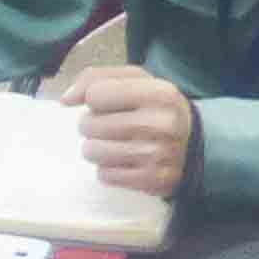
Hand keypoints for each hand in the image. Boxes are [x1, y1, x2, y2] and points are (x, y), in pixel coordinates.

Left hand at [59, 64, 196, 195]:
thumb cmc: (155, 107)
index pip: (95, 94)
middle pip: (89, 124)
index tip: (109, 104)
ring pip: (92, 151)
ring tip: (115, 143)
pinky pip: (104, 175)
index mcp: (159, 93)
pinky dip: (108, 168)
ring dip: (96, 147)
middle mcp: (160, 124)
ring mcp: (156, 155)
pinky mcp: (150, 180)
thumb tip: (65, 100)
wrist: (193, 145)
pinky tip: (125, 161)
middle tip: (112, 126)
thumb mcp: (136, 80)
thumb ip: (96, 78)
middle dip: (92, 125)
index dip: (95, 99)